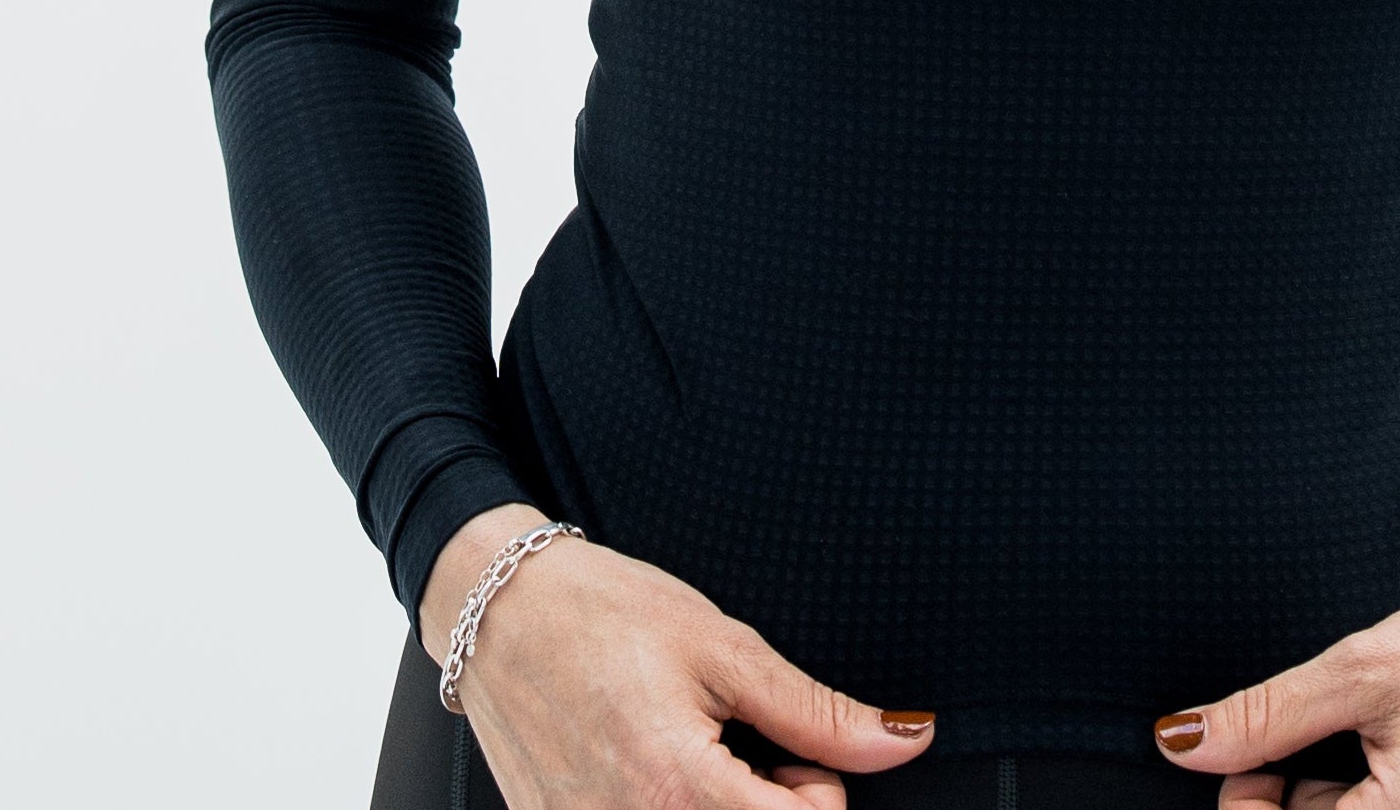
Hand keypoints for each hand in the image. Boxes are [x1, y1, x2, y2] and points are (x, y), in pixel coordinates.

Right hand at [419, 509, 938, 809]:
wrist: (496, 610)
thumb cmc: (600, 612)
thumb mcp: (720, 645)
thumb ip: (817, 711)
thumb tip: (903, 741)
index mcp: (680, 791)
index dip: (818, 787)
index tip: (787, 744)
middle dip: (771, 806)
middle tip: (740, 747)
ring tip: (693, 756)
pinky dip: (670, 808)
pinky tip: (650, 771)